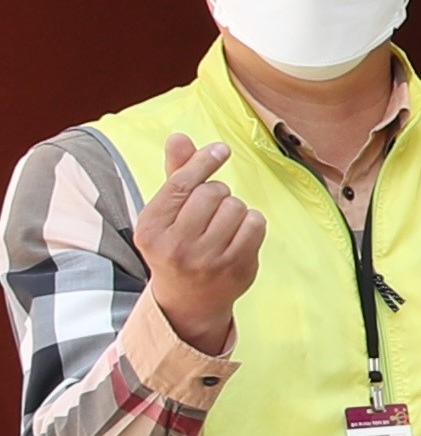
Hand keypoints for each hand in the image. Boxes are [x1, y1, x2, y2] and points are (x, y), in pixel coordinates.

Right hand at [132, 135, 263, 354]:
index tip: (221, 149)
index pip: (181, 183)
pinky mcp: (235, 267)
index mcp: (150, 228)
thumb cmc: (176, 243)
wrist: (188, 298)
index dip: (204, 162)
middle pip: (213, 192)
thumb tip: (179, 137)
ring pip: (236, 206)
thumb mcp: (166, 212)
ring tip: (222, 226)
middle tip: (210, 211)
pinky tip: (238, 235)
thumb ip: (175, 174)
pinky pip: (256, 223)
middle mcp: (175, 245)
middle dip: (217, 193)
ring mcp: (207, 259)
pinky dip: (252, 222)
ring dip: (235, 209)